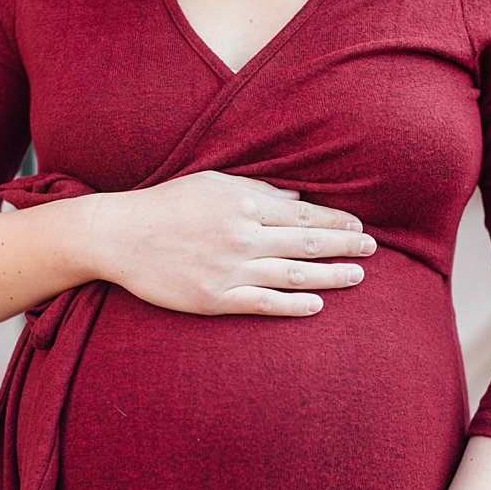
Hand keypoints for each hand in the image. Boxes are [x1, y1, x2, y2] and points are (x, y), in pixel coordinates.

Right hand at [86, 172, 376, 316]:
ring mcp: (230, 269)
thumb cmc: (165, 205)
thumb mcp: (212, 183)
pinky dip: (294, 305)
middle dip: (345, 245)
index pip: (303, 213)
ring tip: (358, 275)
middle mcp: (243, 236)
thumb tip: (298, 198)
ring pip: (294, 274)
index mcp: (244, 204)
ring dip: (330, 275)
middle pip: (307, 242)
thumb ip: (257, 190)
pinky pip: (264, 303)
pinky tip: (318, 305)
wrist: (118, 236)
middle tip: (372, 249)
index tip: (359, 225)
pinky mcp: (215, 297)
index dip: (336, 220)